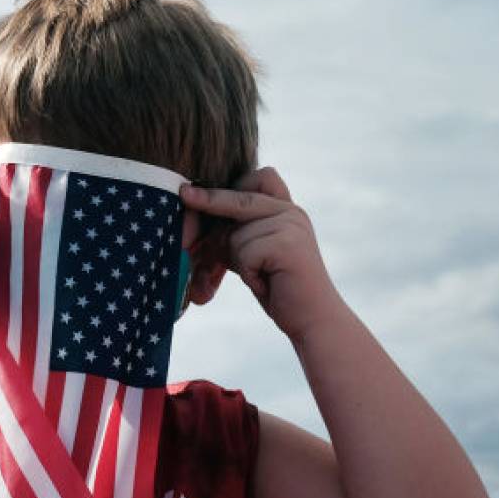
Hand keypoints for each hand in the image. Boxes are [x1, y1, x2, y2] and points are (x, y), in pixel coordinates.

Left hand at [179, 167, 345, 339]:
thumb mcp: (252, 255)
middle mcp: (292, 212)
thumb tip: (190, 229)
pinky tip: (266, 284)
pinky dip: (248, 274)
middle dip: (208, 201)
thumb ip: (233, 235)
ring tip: (260, 278)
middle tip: (184, 196)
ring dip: (236, 261)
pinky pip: (245, 253)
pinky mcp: (288, 244)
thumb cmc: (280, 290)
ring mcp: (292, 225)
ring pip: (236, 234)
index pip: (261, 178)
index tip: (193, 190)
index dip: (230, 185)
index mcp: (287, 210)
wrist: (314, 320)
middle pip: (240, 199)